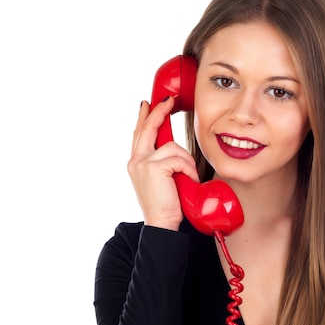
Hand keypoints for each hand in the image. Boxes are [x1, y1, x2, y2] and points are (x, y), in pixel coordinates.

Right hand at [128, 97, 199, 230]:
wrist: (161, 224)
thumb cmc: (166, 204)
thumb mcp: (160, 178)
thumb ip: (161, 161)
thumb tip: (170, 145)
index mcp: (136, 162)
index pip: (139, 134)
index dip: (144, 117)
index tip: (148, 104)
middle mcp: (135, 160)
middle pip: (148, 128)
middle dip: (159, 112)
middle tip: (168, 101)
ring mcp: (142, 163)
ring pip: (172, 146)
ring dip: (186, 161)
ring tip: (187, 176)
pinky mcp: (154, 167)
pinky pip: (179, 158)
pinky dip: (188, 169)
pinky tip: (187, 180)